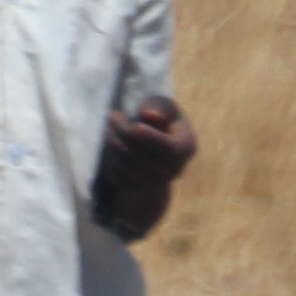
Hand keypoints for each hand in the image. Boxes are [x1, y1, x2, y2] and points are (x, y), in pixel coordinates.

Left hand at [93, 96, 196, 239]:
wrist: (153, 145)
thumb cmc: (160, 118)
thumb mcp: (163, 106)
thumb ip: (158, 106)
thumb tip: (148, 115)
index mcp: (186, 147)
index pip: (171, 150)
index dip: (152, 140)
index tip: (135, 128)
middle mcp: (175, 170)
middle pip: (146, 157)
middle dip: (125, 135)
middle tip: (113, 116)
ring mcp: (156, 183)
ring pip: (129, 168)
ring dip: (113, 145)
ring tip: (109, 127)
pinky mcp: (138, 189)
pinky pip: (119, 177)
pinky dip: (110, 160)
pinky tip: (111, 145)